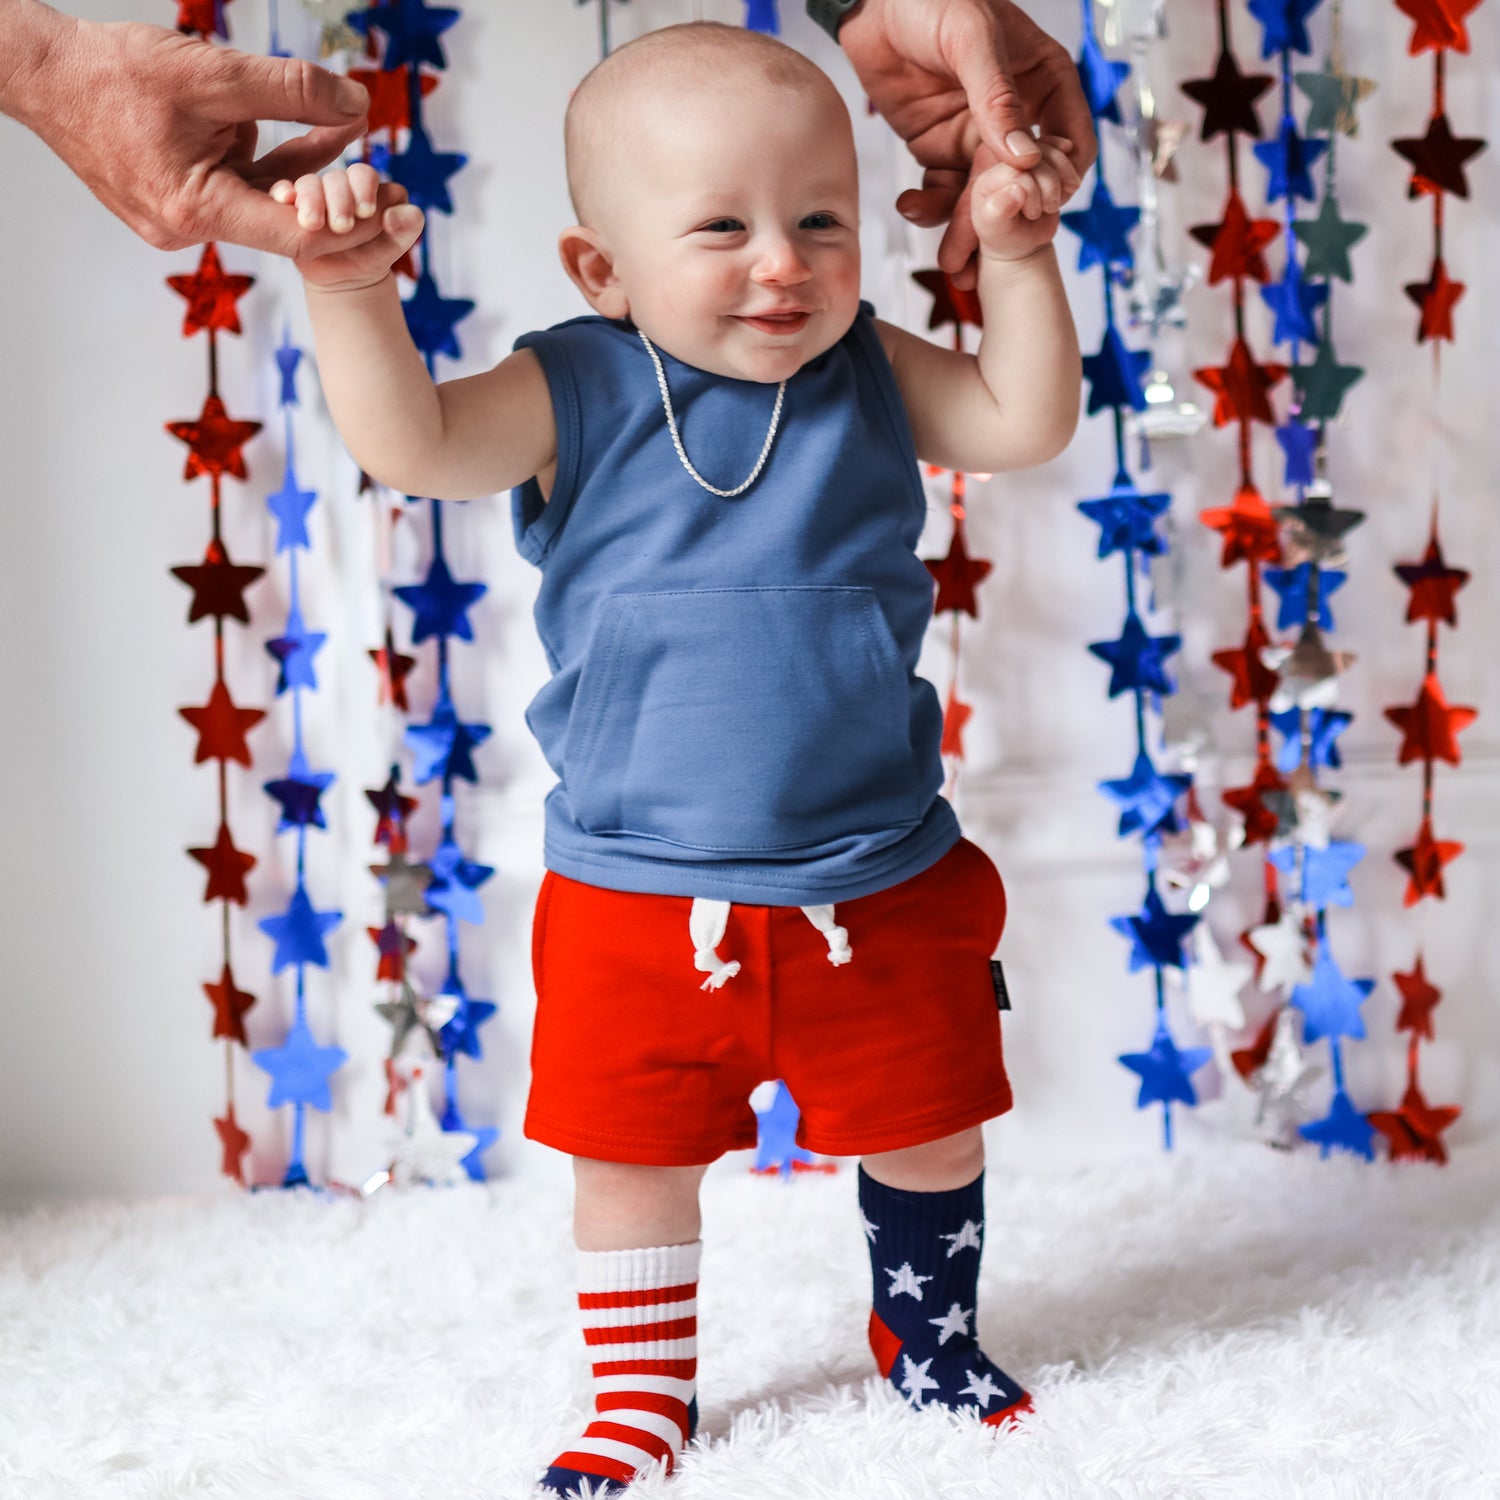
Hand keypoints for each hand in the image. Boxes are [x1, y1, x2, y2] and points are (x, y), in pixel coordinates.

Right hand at [13, 14, 382, 255]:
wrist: (44, 74)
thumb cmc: (115, 73)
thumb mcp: (214, 73)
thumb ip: (290, 91)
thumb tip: (357, 101)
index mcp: (196, 211)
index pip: (295, 233)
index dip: (349, 220)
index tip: (390, 200)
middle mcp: (189, 229)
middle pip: (284, 222)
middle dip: (337, 194)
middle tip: (388, 173)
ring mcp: (181, 220)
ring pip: (264, 199)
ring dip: (307, 166)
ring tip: (352, 125)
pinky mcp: (178, 203)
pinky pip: (240, 186)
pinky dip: (271, 159)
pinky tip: (311, 128)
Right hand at [277, 165, 424, 291]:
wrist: (345, 278)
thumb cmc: (373, 255)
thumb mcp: (396, 244)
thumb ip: (407, 227)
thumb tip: (396, 215)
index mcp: (367, 186)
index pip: (364, 175)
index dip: (365, 189)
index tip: (366, 211)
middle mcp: (339, 184)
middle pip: (335, 178)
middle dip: (338, 199)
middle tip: (342, 226)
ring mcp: (314, 194)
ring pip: (308, 184)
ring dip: (310, 200)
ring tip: (313, 223)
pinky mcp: (292, 205)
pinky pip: (283, 192)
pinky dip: (282, 192)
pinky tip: (284, 201)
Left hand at [838, 0, 1092, 287]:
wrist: (874, 1)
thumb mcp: (972, 37)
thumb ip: (996, 96)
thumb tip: (1022, 158)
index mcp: (1044, 82)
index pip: (1069, 143)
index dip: (1058, 180)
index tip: (1037, 207)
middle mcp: (1017, 117)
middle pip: (1019, 183)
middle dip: (1001, 223)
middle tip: (982, 258)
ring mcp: (976, 137)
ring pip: (980, 197)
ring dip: (965, 231)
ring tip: (950, 259)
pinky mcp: (939, 150)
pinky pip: (941, 192)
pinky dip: (929, 209)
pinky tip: (912, 208)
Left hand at [970, 135, 1069, 263]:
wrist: (1021, 240)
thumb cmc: (1005, 236)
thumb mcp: (996, 230)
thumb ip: (998, 212)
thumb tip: (1016, 191)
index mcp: (988, 179)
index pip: (1017, 172)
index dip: (1032, 192)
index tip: (1030, 214)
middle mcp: (1004, 164)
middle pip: (1037, 158)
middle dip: (1049, 186)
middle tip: (1041, 210)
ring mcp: (1024, 160)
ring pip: (1053, 152)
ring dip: (1062, 179)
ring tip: (1052, 204)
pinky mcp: (1043, 160)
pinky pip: (1063, 152)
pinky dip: (1070, 171)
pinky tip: (1069, 187)